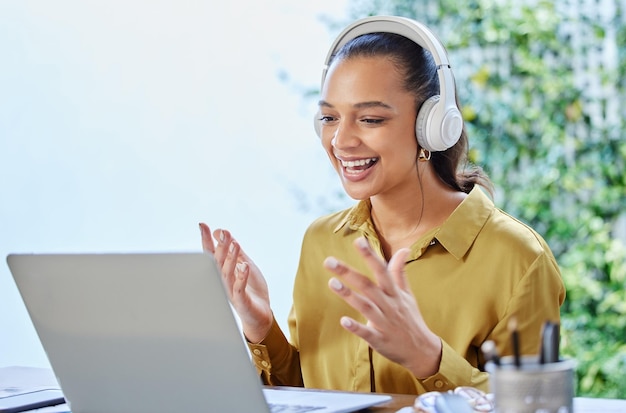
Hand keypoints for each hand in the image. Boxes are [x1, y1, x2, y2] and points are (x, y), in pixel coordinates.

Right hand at [199, 222, 272, 342]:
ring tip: (234, 244)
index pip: (212, 254)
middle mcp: (223, 281)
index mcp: (222, 272)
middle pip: (218, 262)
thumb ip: (235, 250)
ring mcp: (231, 291)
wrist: (260, 316)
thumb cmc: (251, 290)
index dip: (207, 240)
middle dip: (221, 247)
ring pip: (228, 273)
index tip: (202, 225)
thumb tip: (221, 232)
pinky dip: (241, 277)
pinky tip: (244, 266)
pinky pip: (239, 289)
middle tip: (224, 232)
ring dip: (231, 258)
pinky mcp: (241, 301)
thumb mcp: (245, 264)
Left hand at [324, 237, 441, 378]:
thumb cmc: (411, 319)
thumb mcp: (408, 295)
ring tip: (331, 282)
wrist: (422, 351)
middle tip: (329, 261)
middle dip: (348, 272)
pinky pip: (367, 333)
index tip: (358, 241)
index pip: (382, 270)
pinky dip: (356, 327)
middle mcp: (389, 305)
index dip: (370, 255)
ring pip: (365, 306)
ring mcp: (384, 323)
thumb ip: (400, 272)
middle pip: (368, 286)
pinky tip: (343, 320)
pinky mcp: (380, 340)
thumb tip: (404, 249)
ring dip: (349, 295)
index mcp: (394, 293)